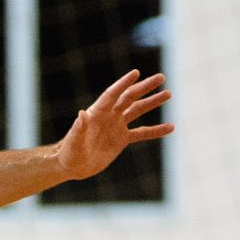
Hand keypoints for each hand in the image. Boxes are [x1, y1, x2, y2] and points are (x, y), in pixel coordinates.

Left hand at [51, 70, 173, 181]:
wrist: (72, 166)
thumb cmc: (69, 153)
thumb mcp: (73, 141)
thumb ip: (79, 128)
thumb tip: (82, 113)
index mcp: (97, 113)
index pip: (112, 94)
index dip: (123, 83)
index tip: (136, 73)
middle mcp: (109, 116)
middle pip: (129, 97)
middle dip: (145, 87)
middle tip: (161, 77)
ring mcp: (116, 126)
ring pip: (137, 110)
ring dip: (152, 102)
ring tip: (168, 93)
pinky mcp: (122, 139)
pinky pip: (142, 133)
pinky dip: (155, 130)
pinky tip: (170, 127)